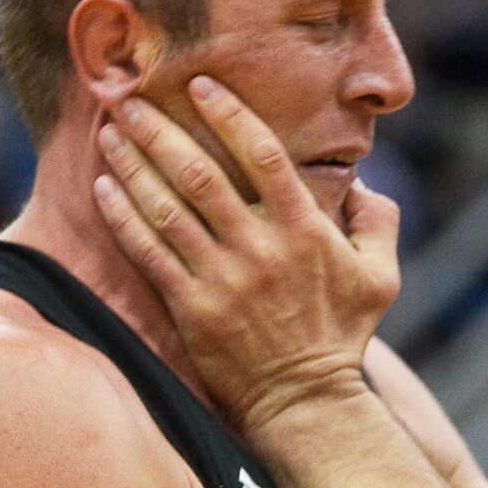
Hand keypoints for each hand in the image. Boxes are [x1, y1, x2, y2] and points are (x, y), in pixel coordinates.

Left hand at [92, 76, 400, 433]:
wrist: (305, 401)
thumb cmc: (344, 334)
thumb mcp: (382, 276)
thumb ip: (378, 220)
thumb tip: (359, 181)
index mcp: (305, 230)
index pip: (262, 155)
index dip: (228, 115)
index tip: (200, 85)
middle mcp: (259, 248)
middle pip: (200, 173)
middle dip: (160, 130)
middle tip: (129, 98)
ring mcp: (222, 279)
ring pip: (167, 208)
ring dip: (133, 165)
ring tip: (109, 132)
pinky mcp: (191, 308)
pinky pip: (149, 254)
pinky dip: (123, 217)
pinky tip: (104, 189)